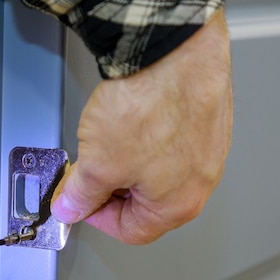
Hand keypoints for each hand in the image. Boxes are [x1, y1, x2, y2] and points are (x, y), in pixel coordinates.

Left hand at [51, 9, 232, 243]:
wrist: (175, 48)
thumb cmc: (150, 105)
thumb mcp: (97, 164)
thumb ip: (81, 195)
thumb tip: (71, 207)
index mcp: (178, 205)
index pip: (130, 231)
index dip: (96, 218)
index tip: (79, 202)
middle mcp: (200, 181)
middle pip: (145, 201)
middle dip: (110, 187)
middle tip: (87, 169)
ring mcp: (208, 147)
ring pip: (156, 168)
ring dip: (127, 160)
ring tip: (108, 137)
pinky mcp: (206, 118)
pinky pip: (171, 138)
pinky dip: (147, 134)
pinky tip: (131, 116)